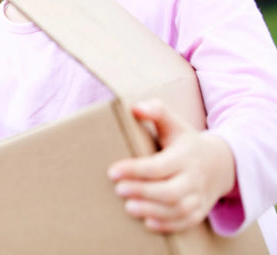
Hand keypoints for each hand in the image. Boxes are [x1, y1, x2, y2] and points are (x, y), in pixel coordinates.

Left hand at [107, 99, 235, 233]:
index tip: (113, 171)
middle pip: (170, 191)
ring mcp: (199, 196)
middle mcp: (194, 178)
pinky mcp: (200, 210)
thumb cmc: (186, 141)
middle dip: (143, 192)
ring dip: (152, 211)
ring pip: (178, 209)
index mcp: (184, 156)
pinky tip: (148, 223)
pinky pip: (186, 222)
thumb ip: (156, 111)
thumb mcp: (174, 123)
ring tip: (128, 207)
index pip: (159, 166)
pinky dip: (168, 225)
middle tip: (119, 190)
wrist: (221, 162)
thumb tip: (135, 108)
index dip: (135, 170)